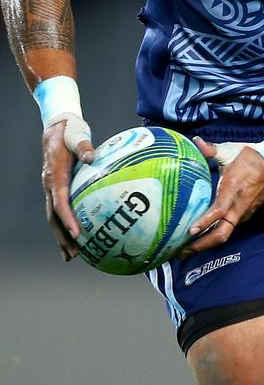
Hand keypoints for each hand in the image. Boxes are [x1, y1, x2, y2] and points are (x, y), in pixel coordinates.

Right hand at [41, 118, 94, 261]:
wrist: (55, 128)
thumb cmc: (70, 131)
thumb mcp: (77, 134)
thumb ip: (84, 145)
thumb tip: (92, 156)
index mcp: (55, 175)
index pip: (59, 202)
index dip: (67, 219)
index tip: (77, 233)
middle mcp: (50, 185)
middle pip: (53, 217)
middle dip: (63, 237)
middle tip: (75, 254)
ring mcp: (51, 188)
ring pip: (53, 217)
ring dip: (62, 237)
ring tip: (72, 256)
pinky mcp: (56, 189)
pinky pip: (59, 211)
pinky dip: (64, 226)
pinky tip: (75, 239)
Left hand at [182, 137, 263, 253]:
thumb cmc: (250, 157)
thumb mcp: (230, 150)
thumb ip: (211, 149)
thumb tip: (195, 141)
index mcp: (233, 189)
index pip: (219, 211)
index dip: (205, 222)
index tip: (190, 231)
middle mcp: (239, 206)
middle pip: (222, 233)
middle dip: (202, 245)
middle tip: (181, 251)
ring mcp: (243, 213)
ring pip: (224, 234)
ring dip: (206, 243)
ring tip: (185, 248)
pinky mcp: (244, 216)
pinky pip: (228, 229)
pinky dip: (213, 236)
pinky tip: (200, 237)